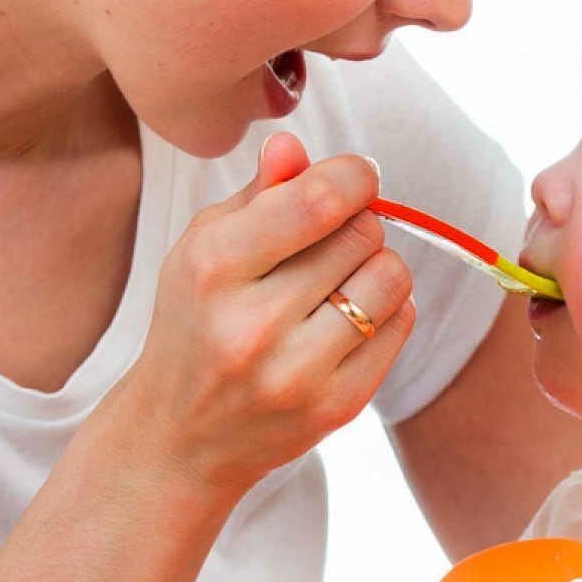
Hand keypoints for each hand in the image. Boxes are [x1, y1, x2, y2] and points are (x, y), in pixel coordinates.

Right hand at [109, 132, 415, 497]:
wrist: (181, 436)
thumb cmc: (196, 322)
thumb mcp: (204, 247)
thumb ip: (258, 194)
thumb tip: (294, 144)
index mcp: (213, 268)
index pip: (318, 200)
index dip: (354, 176)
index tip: (356, 178)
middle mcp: (252, 324)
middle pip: (362, 234)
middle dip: (358, 223)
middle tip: (333, 240)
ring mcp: (295, 373)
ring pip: (391, 279)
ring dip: (378, 266)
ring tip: (344, 279)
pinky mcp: (335, 407)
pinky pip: (401, 326)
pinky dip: (389, 310)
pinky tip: (350, 318)